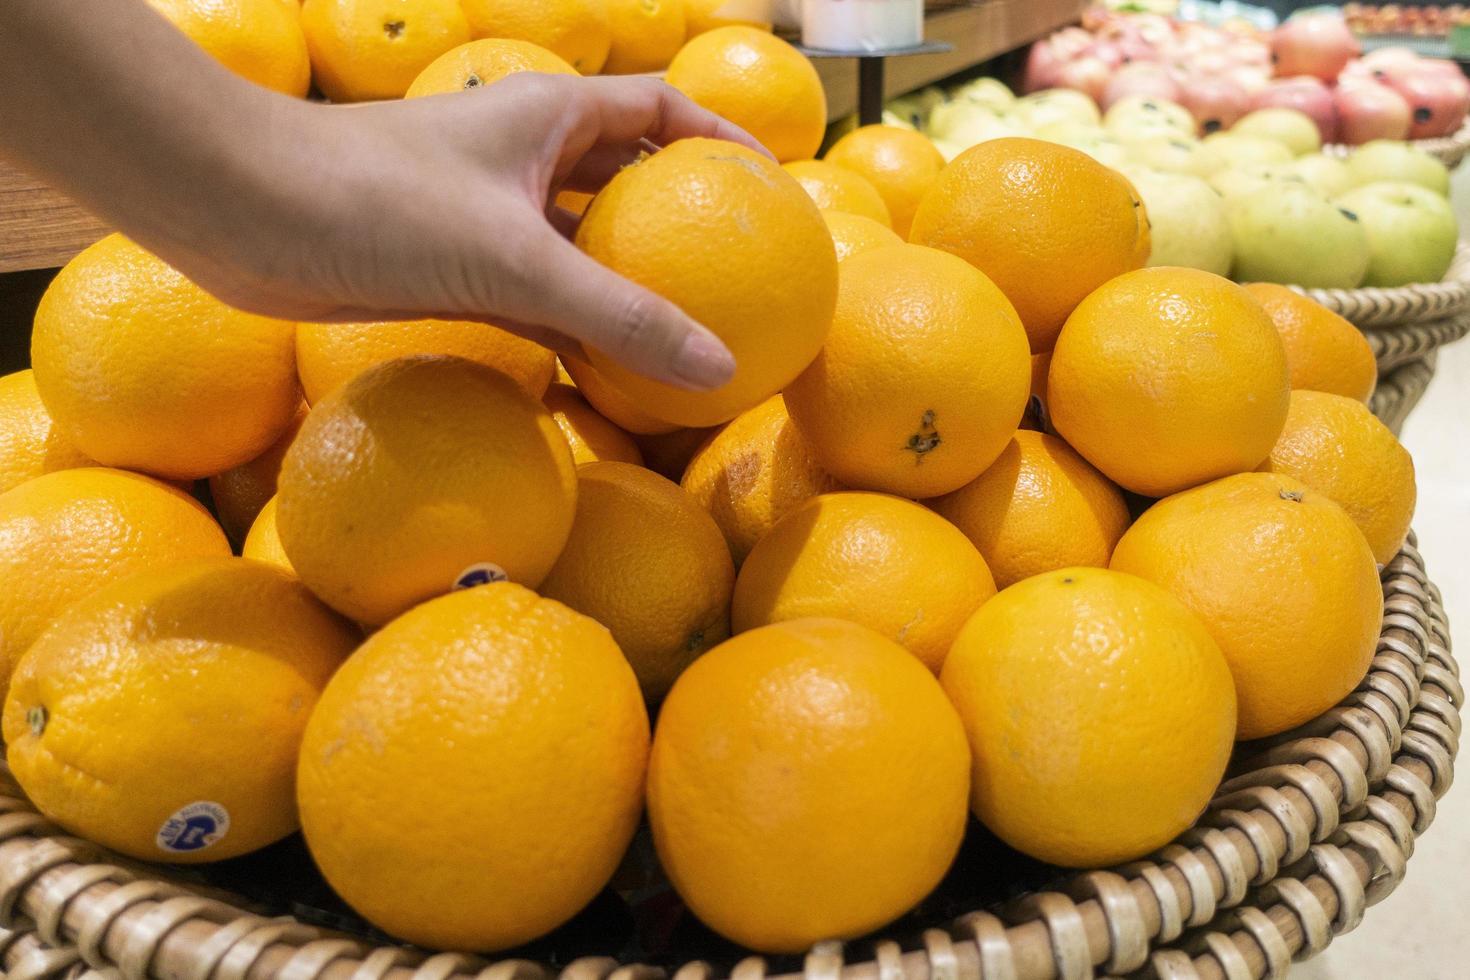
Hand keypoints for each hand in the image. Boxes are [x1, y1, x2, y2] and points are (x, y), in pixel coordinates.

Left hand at [183, 74, 761, 389]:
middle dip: (679, 222)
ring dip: (626, 285)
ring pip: (580, 247)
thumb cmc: (377, 203)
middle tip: (739, 274)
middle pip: (626, 181)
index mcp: (548, 116)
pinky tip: (606, 371)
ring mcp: (487, 213)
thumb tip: (717, 367)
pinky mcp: (451, 265)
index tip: (772, 188)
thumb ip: (618, 315)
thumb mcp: (515, 258)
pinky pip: (535, 295)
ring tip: (689, 331)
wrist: (239, 213)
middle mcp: (523, 157)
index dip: (721, 138)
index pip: (659, 112)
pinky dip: (573, 326)